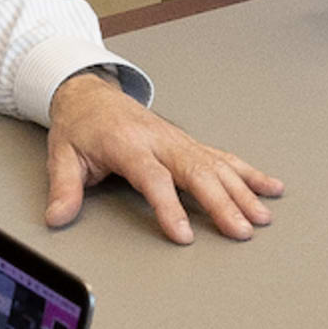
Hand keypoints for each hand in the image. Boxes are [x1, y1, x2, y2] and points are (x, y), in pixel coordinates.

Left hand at [44, 74, 281, 244]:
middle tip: (240, 230)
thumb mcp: (62, 156)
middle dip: (222, 203)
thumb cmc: (80, 126)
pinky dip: (249, 173)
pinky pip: (223, 158)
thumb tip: (57, 217)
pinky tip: (270, 187)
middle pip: (196, 172)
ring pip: (217, 166)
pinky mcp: (189, 144)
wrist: (91, 95)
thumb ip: (64, 188)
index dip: (169, 206)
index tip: (183, 234)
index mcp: (128, 144)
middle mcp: (160, 141)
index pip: (153, 178)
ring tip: (262, 216)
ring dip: (243, 191)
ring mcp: (178, 141)